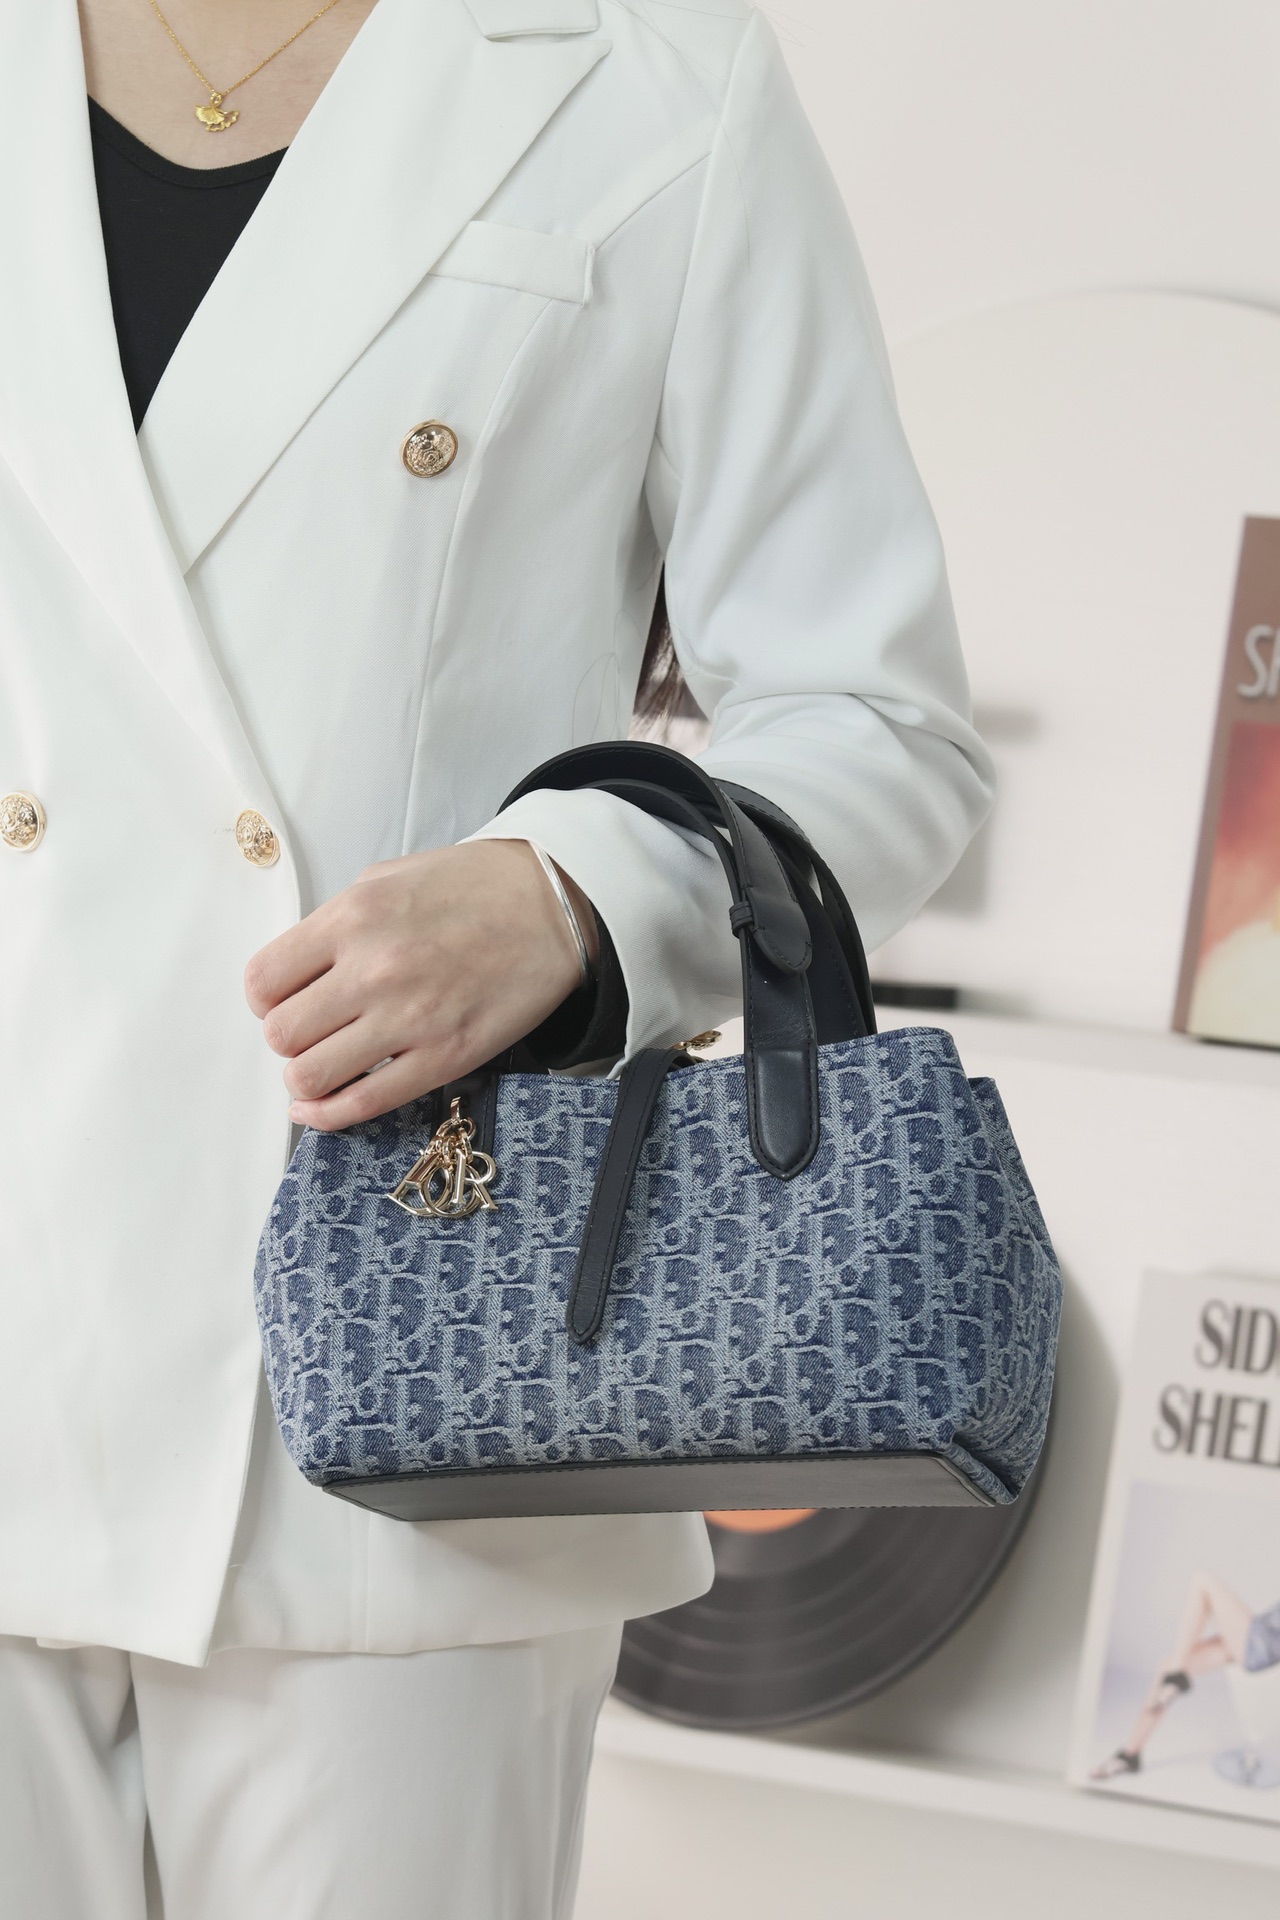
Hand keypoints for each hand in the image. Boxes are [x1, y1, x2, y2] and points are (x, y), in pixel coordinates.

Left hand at [244, 840, 597, 1130]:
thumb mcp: (387, 879)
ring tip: (322, 1065)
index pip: (263, 981)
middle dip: (285, 1038)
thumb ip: (335, 924)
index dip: (265, 999)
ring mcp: (409, 1018)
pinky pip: (364, 1102)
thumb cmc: (473, 887)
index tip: (282, 1001)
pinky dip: (329, 1114)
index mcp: (353, 918)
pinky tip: (321, 1107)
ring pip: (310, 1075)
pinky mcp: (443, 1057)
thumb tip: (297, 971)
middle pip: (280, 1034)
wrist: (552, 905)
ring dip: (305, 1077)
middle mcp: (373, 970)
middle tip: (309, 1032)